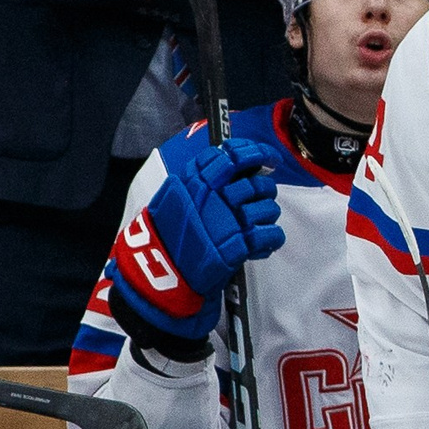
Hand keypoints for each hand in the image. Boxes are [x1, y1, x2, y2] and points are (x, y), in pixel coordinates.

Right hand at [108, 136, 283, 339]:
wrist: (157, 276)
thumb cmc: (168, 237)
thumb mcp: (174, 199)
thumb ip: (199, 182)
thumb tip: (233, 164)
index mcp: (193, 183)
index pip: (230, 156)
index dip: (254, 153)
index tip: (266, 158)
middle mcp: (210, 198)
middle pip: (255, 184)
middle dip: (264, 191)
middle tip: (261, 197)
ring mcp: (224, 222)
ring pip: (267, 208)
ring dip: (267, 216)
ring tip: (256, 225)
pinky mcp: (235, 247)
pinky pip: (269, 235)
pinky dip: (271, 239)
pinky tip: (261, 243)